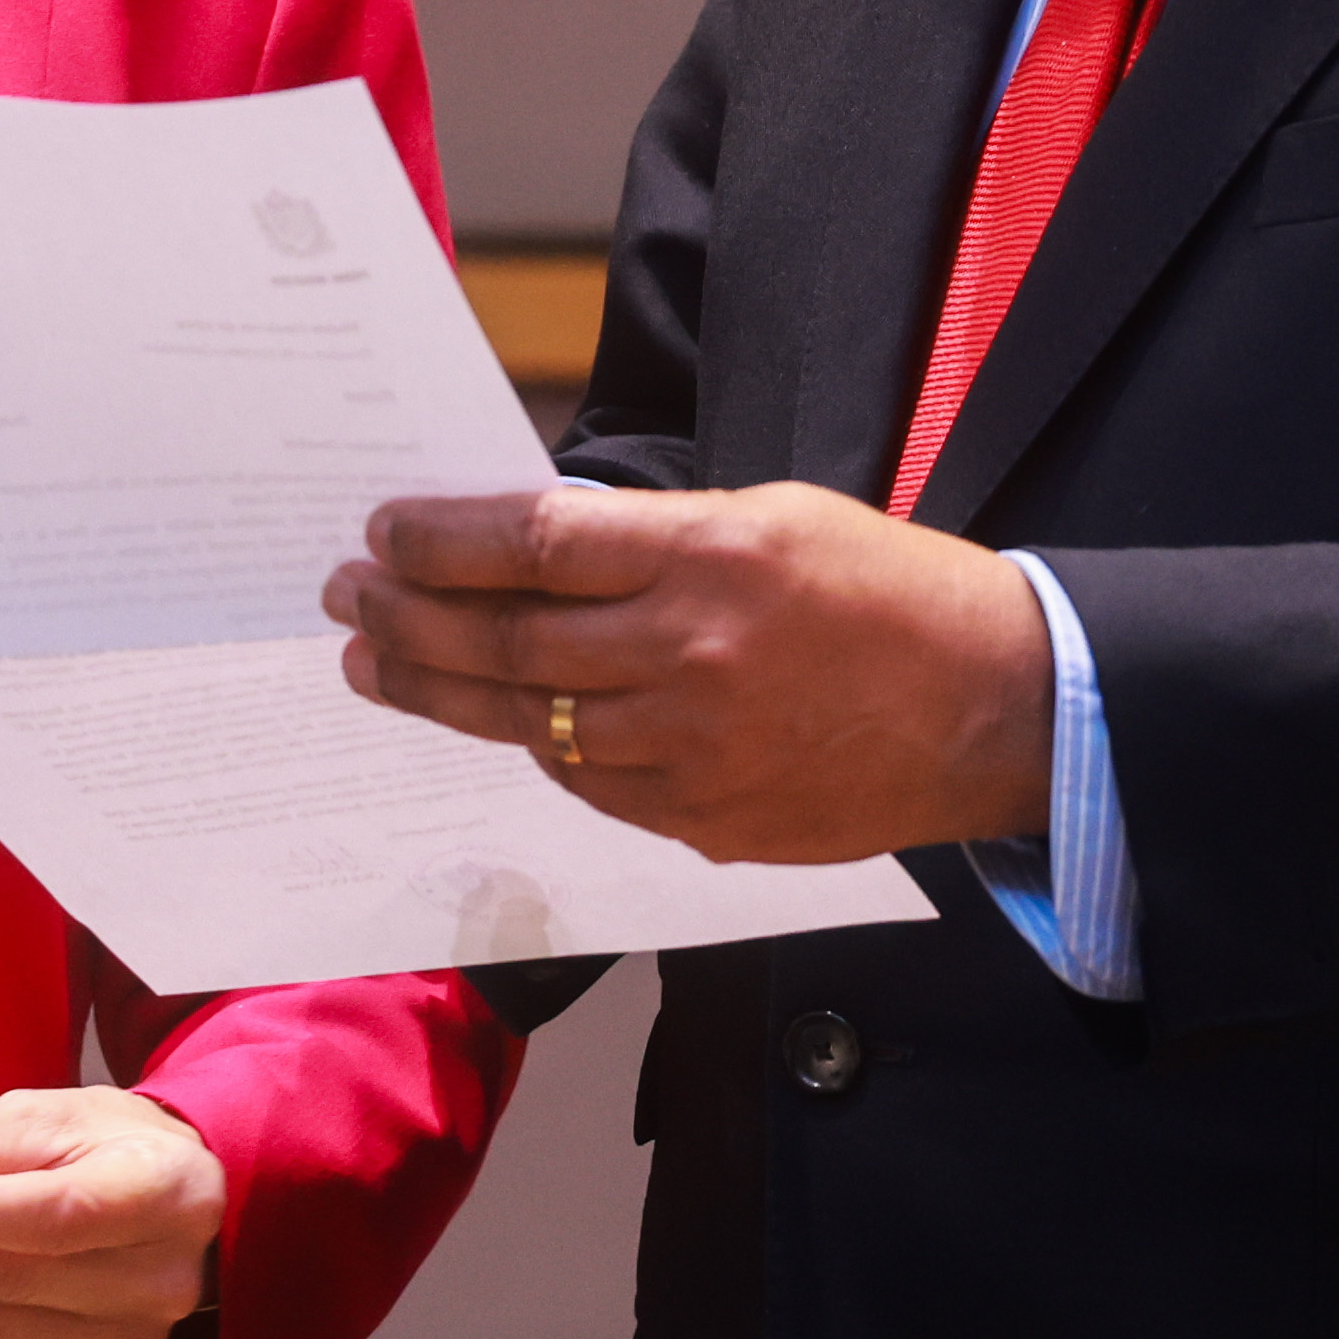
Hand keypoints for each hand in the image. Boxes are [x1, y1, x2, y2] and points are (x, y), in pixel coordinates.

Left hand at [324, 481, 1052, 863]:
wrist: (991, 707)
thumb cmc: (887, 589)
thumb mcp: (772, 516)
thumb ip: (653, 537)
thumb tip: (532, 548)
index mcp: (710, 555)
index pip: (534, 542)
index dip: (442, 539)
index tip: (383, 532)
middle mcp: (691, 655)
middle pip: (509, 641)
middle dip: (408, 618)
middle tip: (347, 600)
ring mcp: (696, 751)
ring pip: (531, 724)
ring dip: (439, 693)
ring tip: (377, 666)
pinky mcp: (706, 821)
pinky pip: (591, 787)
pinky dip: (535, 750)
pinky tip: (494, 721)